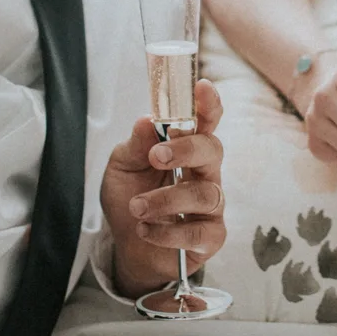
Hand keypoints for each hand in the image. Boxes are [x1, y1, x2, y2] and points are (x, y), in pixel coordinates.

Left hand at [102, 79, 228, 297]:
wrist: (129, 248)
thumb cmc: (131, 198)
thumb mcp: (122, 167)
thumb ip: (136, 145)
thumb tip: (148, 121)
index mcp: (186, 148)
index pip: (205, 121)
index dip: (209, 104)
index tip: (202, 87)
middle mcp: (205, 173)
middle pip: (213, 150)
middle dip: (187, 149)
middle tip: (156, 155)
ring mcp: (211, 206)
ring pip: (204, 194)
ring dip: (166, 199)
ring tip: (136, 207)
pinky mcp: (210, 237)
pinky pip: (197, 232)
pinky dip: (167, 232)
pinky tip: (146, 230)